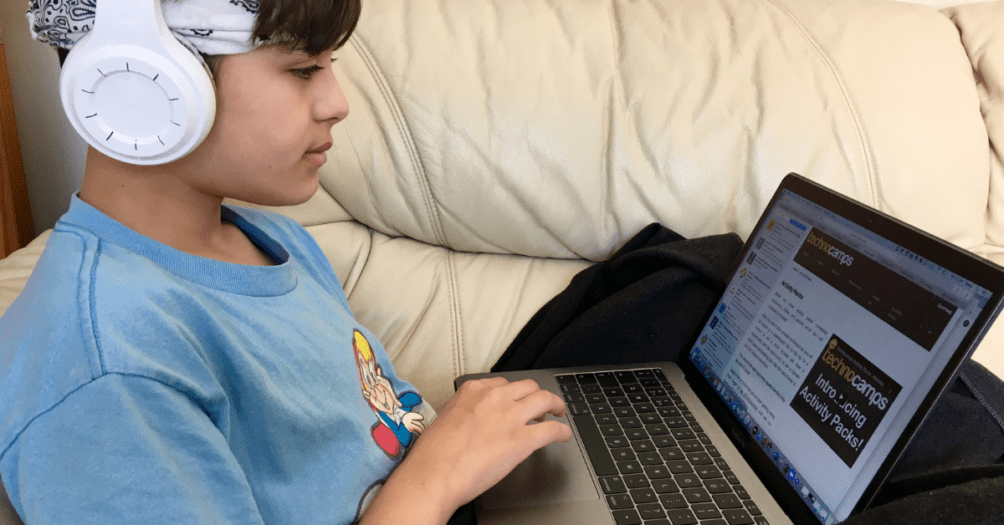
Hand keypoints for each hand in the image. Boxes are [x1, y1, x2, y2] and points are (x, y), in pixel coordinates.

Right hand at [359, 377, 571, 524]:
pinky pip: (551, 430)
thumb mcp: (445, 418)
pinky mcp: (522, 440)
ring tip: (558, 411)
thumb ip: (464, 413)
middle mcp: (495, 398)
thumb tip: (472, 420)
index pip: (503, 384)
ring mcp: (510, 417)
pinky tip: (564, 435)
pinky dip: (562, 431)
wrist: (435, 474)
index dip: (513, 395)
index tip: (515, 401)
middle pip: (527, 387)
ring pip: (544, 399)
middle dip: (535, 395)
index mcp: (473, 391)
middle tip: (540, 406)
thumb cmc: (433, 454)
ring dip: (555, 404)